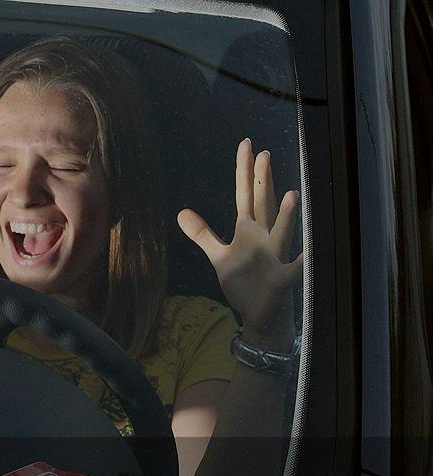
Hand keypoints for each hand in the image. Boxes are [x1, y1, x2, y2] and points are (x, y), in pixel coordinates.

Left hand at [177, 138, 302, 350]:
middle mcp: (264, 240)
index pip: (245, 196)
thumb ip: (202, 234)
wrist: (260, 315)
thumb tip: (180, 212)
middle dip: (263, 182)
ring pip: (281, 234)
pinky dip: (304, 263)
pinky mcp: (281, 281)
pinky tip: (311, 253)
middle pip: (263, 206)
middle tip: (264, 154)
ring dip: (287, 216)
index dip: (244, 172)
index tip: (246, 145)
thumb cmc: (244, 282)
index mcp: (249, 232)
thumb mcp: (219, 256)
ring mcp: (275, 259)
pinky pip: (296, 271)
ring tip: (291, 193)